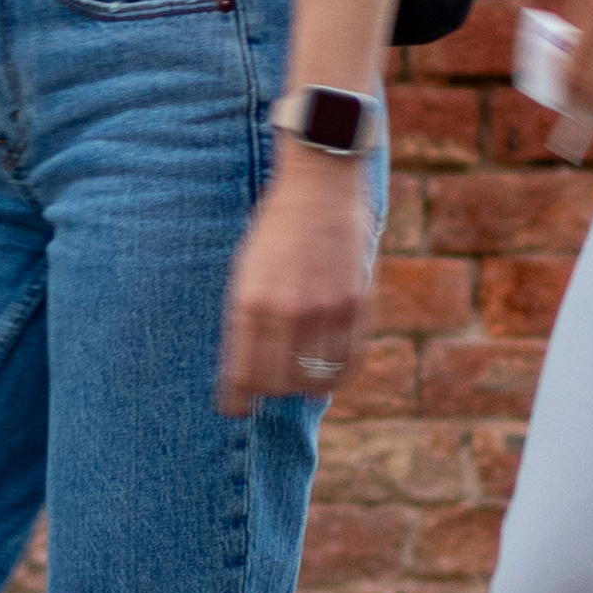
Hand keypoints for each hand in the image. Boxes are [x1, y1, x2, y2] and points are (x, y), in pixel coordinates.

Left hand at [216, 152, 372, 413]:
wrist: (319, 183)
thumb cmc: (275, 227)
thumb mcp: (246, 268)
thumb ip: (248, 316)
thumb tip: (248, 366)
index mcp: (249, 299)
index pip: (241, 372)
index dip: (237, 399)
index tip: (236, 409)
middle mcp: (286, 309)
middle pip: (276, 383)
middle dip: (268, 393)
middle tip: (266, 390)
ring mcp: (324, 308)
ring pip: (313, 379)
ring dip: (301, 387)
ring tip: (295, 382)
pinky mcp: (356, 304)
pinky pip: (348, 363)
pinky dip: (337, 377)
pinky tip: (328, 374)